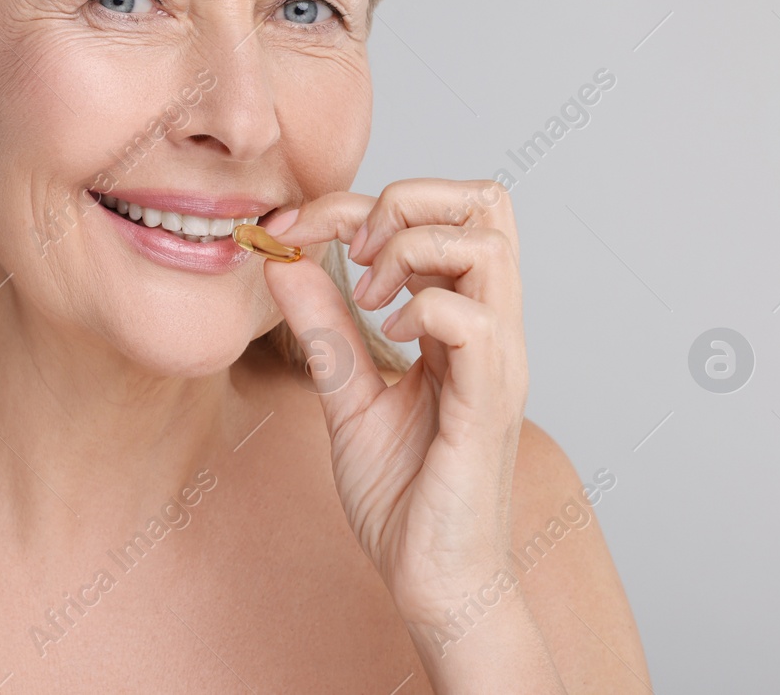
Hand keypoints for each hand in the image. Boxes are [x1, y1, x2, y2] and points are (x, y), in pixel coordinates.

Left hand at [261, 179, 541, 656]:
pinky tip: (392, 335)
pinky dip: (423, 307)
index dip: (358, 202)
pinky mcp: (488, 404)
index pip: (437, 212)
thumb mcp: (345, 392)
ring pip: (487, 244)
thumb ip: (321, 324)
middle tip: (354, 251)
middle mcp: (491, 329)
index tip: (294, 229)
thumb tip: (282, 257)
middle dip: (406, 199)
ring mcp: (497, 362)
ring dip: (411, 248)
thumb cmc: (404, 495)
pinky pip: (475, 321)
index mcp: (462, 319)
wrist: (432, 579)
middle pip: (487, 201)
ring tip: (370, 296)